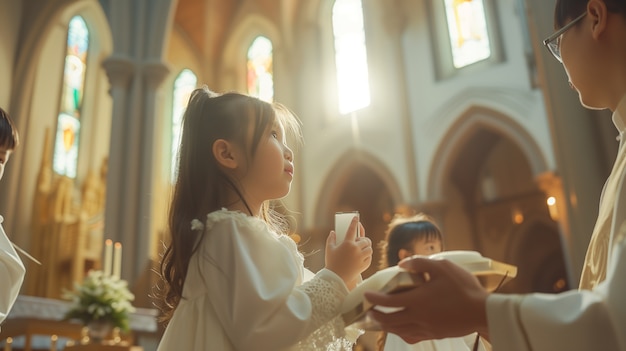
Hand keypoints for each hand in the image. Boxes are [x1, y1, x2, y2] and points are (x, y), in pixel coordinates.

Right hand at [325, 216, 371, 288]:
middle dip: (363, 240)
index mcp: (347, 243)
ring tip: (363, 249)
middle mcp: (355, 249)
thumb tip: (333, 232)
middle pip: (365, 240)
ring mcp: (360, 257)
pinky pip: (369, 258)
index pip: (352, 229)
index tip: (356, 218)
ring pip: (369, 249)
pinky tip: (362, 257)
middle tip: (361, 241)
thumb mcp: (329, 249)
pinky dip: (367, 256)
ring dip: (367, 248)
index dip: (354, 222)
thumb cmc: (331, 263)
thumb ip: (331, 239)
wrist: (335, 278)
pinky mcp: (364, 265)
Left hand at [364, 256, 488, 343]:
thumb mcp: (442, 267)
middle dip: (376, 316)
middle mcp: (418, 316)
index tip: (366, 295)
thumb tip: (402, 263)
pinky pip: (412, 336)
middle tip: (368, 311)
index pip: (388, 302)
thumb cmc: (464, 287)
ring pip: (399, 330)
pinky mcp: (434, 334)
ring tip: (380, 321)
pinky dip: (402, 333)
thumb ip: (420, 263)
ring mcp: (426, 328)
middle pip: (390, 321)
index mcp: (418, 300)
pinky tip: (401, 329)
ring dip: (386, 326)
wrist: (483, 312)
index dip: (374, 299)